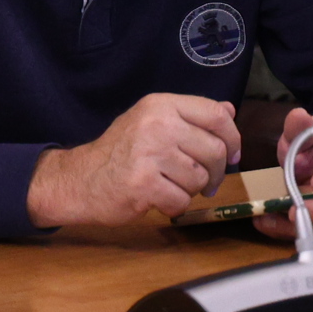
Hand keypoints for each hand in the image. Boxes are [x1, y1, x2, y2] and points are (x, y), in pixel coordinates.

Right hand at [27, 93, 241, 227]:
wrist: (78, 180)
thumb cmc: (121, 152)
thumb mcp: (152, 121)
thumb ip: (191, 115)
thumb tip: (229, 110)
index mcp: (161, 105)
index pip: (217, 115)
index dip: (233, 138)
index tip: (234, 155)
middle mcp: (157, 124)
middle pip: (215, 150)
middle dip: (216, 172)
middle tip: (206, 182)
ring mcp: (149, 154)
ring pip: (200, 178)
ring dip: (191, 190)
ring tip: (171, 186)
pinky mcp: (143, 184)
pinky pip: (182, 200)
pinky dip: (174, 205)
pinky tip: (158, 199)